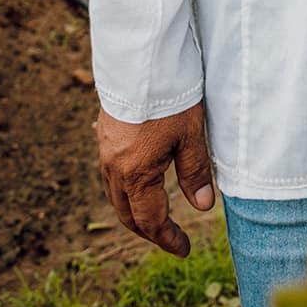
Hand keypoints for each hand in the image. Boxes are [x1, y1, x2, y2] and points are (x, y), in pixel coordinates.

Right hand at [97, 99, 214, 257]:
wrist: (139, 58)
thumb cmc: (169, 95)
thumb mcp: (190, 135)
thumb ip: (195, 173)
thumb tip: (202, 207)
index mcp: (136, 173)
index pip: (150, 220)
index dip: (167, 238)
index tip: (183, 249)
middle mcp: (114, 167)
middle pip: (128, 213)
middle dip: (149, 230)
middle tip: (170, 238)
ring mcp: (105, 151)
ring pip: (116, 195)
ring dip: (135, 211)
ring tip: (157, 215)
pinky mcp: (104, 134)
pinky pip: (111, 175)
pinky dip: (126, 190)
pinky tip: (141, 183)